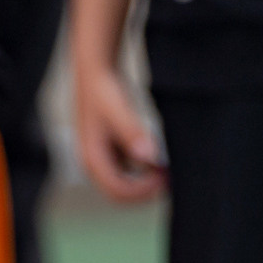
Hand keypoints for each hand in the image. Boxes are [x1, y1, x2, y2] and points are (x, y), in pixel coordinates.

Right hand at [74, 63, 163, 202]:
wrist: (95, 69)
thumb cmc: (105, 88)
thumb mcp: (119, 109)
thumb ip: (133, 133)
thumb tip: (149, 159)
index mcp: (91, 159)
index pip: (118, 191)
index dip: (142, 191)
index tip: (165, 178)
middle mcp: (93, 163)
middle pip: (120, 193)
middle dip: (144, 190)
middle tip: (171, 179)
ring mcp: (101, 158)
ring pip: (125, 183)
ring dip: (145, 181)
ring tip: (167, 169)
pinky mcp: (110, 150)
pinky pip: (128, 170)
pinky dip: (144, 169)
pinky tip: (158, 157)